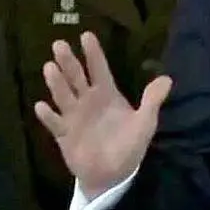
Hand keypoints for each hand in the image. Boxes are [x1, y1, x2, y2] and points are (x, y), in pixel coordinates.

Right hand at [33, 32, 171, 199]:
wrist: (112, 174)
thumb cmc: (129, 145)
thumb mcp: (145, 123)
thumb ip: (152, 101)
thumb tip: (167, 79)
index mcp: (107, 94)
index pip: (99, 69)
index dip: (93, 53)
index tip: (86, 35)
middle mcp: (88, 101)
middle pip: (76, 77)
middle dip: (69, 61)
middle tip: (59, 44)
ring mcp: (74, 116)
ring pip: (63, 95)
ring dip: (56, 82)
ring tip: (50, 67)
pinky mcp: (64, 135)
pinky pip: (55, 123)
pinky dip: (49, 115)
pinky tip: (42, 106)